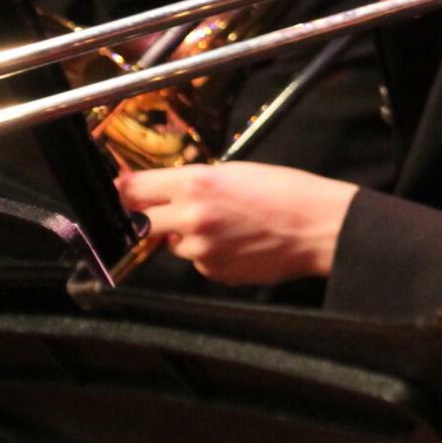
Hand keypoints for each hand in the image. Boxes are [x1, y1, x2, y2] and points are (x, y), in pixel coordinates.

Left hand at [117, 162, 356, 283]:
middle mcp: (191, 217)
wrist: (319, 227)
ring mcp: (200, 250)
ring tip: (223, 225)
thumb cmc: (287, 192)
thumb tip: (165, 189)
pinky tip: (236, 242)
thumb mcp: (236, 170)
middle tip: (163, 209)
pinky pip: (197, 261)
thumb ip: (195, 180)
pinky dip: (208, 253)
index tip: (121, 190)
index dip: (124, 189)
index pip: (134, 188)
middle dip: (148, 215)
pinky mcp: (213, 272)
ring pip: (172, 243)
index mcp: (197, 183)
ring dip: (184, 234)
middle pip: (140, 221)